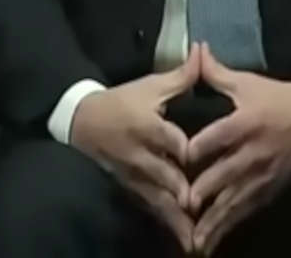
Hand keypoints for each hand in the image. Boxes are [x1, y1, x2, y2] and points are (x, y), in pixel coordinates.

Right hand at [69, 44, 201, 249]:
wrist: (81, 120)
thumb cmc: (121, 100)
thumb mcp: (150, 85)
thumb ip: (182, 76)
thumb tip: (204, 51)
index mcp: (147, 126)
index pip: (170, 140)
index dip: (188, 150)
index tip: (209, 159)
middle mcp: (140, 154)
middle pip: (164, 176)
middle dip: (183, 193)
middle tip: (203, 208)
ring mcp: (133, 175)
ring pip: (157, 199)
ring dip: (175, 219)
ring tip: (195, 240)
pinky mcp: (130, 188)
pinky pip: (149, 208)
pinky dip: (165, 223)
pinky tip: (182, 239)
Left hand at [183, 43, 290, 254]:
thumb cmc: (280, 98)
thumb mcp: (249, 82)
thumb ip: (217, 73)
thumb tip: (196, 50)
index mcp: (246, 122)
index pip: (218, 136)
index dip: (198, 146)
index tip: (179, 157)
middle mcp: (253, 152)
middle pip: (226, 174)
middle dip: (205, 191)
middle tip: (184, 204)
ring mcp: (262, 175)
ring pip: (235, 200)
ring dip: (215, 219)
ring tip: (195, 238)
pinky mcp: (269, 189)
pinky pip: (247, 211)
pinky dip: (230, 226)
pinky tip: (214, 240)